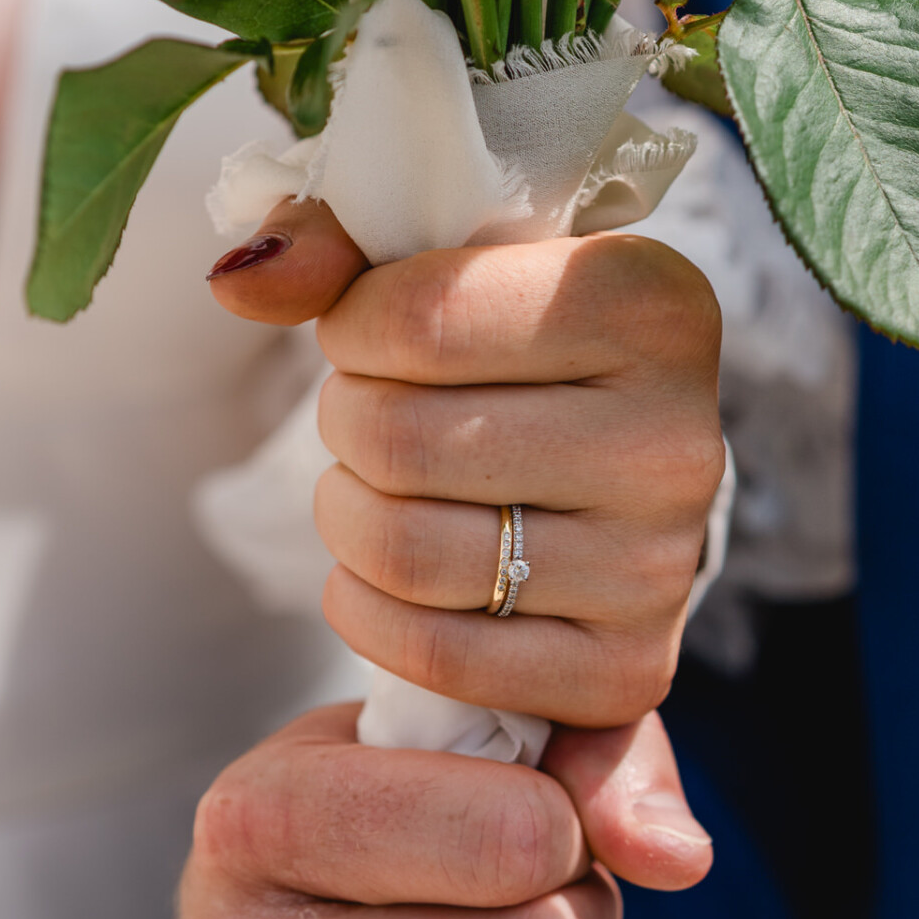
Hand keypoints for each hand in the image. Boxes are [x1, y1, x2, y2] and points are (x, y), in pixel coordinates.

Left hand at [209, 203, 723, 727]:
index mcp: (652, 304)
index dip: (352, 331)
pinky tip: (382, 579)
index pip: (421, 321)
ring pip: (405, 550)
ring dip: (348, 520)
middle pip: (400, 442)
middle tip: (371, 423)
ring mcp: (659, 567)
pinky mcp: (625, 669)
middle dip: (348, 428)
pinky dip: (367, 613)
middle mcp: (676, 440)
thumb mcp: (456, 269)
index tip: (367, 336)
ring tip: (376, 493)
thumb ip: (343, 249)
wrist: (617, 487)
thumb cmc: (521, 359)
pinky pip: (431, 652)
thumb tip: (242, 280)